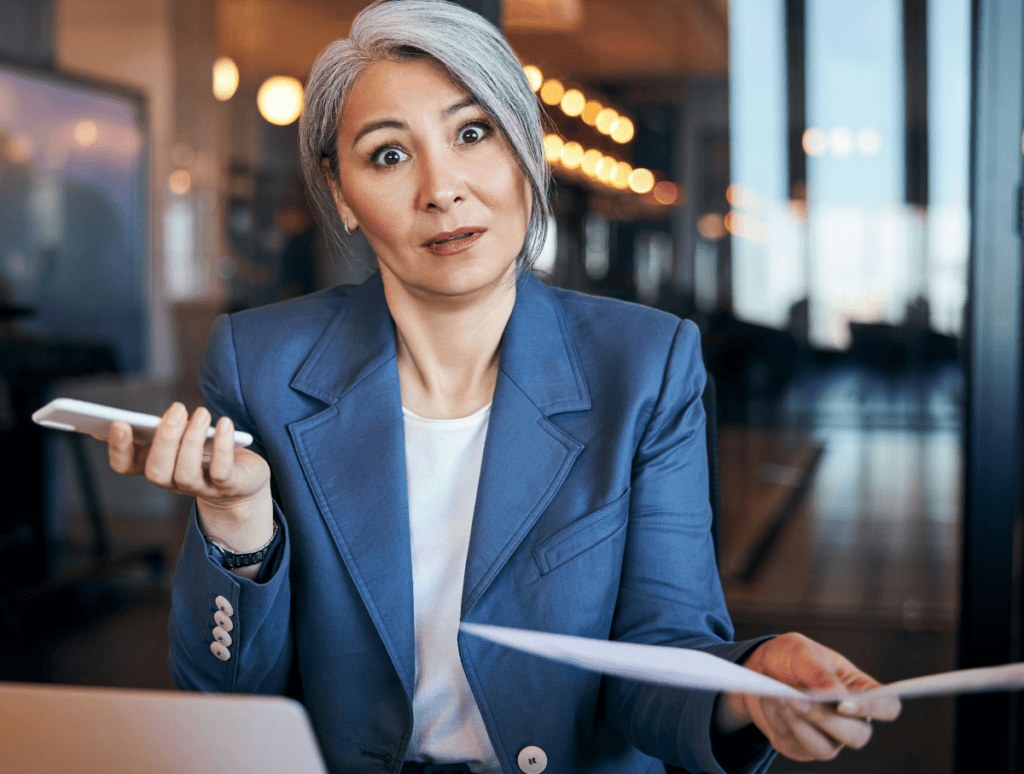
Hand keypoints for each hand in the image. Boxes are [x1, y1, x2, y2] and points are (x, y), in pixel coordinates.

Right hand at [104, 402, 272, 548]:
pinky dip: (222, 446)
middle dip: (165, 439)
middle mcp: (174, 483)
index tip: (119, 423)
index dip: (119, 449)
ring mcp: (201, 488)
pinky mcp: (228, 487)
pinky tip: (224, 423)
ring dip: (192, 439)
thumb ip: (163, 430)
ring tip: (202, 413)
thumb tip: (139, 418)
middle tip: (177, 408)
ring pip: (186, 473)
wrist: (245, 480)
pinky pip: (221, 471)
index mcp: (157, 466)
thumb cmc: (208, 452)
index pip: (125, 466)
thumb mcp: (184, 439)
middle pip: (156, 472)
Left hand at [717, 632, 900, 761]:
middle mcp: (851, 718)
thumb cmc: (790, 657)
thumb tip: (836, 693)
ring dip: (799, 724)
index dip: (874, 710)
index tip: (844, 704)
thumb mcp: (800, 651)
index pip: (887, 707)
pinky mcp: (803, 746)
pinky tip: (772, 702)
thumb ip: (818, 671)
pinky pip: (796, 746)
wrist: (760, 669)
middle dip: (825, 720)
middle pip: (858, 736)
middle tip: (797, 699)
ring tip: (780, 699)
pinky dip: (781, 723)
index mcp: (860, 689)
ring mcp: (828, 736)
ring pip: (825, 749)